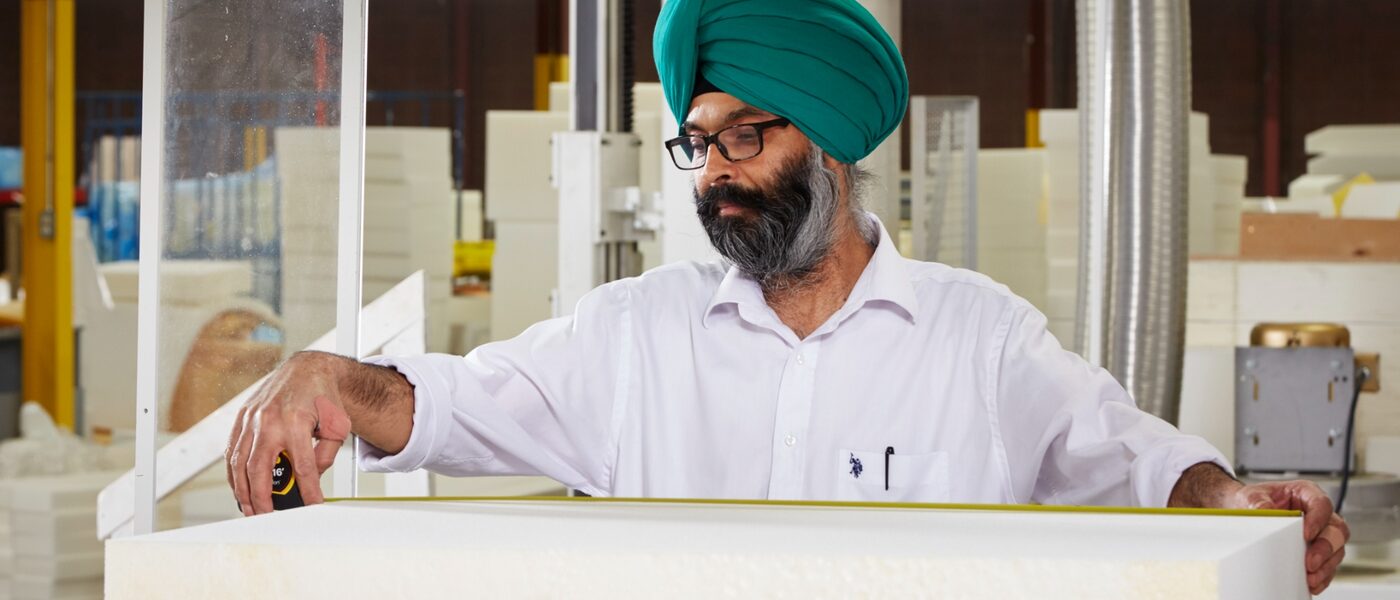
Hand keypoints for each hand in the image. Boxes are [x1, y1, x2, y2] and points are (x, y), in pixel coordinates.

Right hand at [225, 351, 352, 515]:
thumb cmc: (323, 397)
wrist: (307, 369)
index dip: (307, 490)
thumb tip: (311, 478)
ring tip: (249, 507)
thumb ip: (326, 454)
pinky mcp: (242, 417)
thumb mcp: (338, 425)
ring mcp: (252, 419)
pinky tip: (238, 485)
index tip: (311, 506)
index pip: (303, 466)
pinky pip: (232, 449)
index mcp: (296, 422)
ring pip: (239, 462)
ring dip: (242, 489)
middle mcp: (270, 421)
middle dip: (261, 497)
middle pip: (259, 469)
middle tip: (265, 515)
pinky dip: (232, 471)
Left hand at [1224, 480, 1349, 594]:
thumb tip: (1265, 510)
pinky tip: (1313, 582)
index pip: (1322, 504)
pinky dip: (1323, 575)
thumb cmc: (1254, 500)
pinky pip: (1328, 564)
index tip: (1306, 534)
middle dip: (1325, 548)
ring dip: (1326, 565)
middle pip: (1336, 530)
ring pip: (1337, 549)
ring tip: (1311, 577)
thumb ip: (1258, 501)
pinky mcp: (1317, 550)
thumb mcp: (1251, 495)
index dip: (1318, 519)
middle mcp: (1318, 513)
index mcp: (1306, 493)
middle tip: (1310, 562)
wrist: (1245, 510)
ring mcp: (1320, 532)